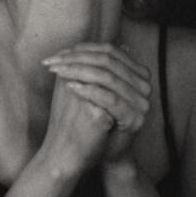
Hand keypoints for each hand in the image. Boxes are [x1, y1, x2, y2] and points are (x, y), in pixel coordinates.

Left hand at [43, 43, 151, 162]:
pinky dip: (88, 90)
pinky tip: (69, 87)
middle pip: (107, 61)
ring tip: (56, 72)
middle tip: (51, 62)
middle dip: (75, 59)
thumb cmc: (97, 116)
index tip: (55, 54)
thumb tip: (77, 45)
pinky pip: (110, 99)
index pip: (108, 51)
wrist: (106, 151)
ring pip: (107, 77)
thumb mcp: (94, 88)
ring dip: (77, 71)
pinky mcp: (135, 118)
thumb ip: (91, 67)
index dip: (80, 50)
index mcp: (137, 72)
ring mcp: (142, 102)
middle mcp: (144, 84)